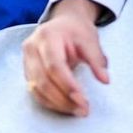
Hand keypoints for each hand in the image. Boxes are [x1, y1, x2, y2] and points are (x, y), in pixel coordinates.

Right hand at [22, 0, 108, 116]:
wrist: (63, 22)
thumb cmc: (76, 31)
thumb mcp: (90, 39)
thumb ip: (96, 59)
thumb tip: (105, 80)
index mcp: (47, 36)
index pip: (54, 65)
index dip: (67, 85)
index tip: (83, 100)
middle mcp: (32, 48)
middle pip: (43, 80)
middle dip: (63, 99)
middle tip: (83, 109)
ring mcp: (27, 60)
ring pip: (37, 89)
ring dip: (57, 104)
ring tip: (77, 110)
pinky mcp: (27, 71)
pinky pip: (35, 92)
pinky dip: (50, 102)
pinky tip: (66, 106)